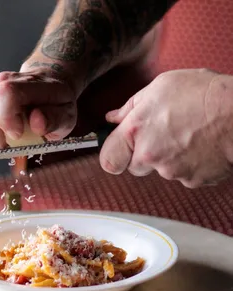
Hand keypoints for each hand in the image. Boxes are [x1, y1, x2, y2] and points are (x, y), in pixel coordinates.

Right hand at [0, 65, 76, 149]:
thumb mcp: (67, 114)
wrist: (45, 86)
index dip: (8, 120)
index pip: (6, 94)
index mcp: (26, 83)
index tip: (18, 135)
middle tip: (14, 143)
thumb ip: (54, 119)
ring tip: (9, 140)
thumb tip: (36, 123)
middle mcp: (0, 82)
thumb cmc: (56, 103)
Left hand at [100, 69, 232, 187]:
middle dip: (143, 154)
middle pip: (134, 167)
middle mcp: (150, 155)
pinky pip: (182, 174)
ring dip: (167, 157)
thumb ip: (130, 107)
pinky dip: (187, 163)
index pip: (108, 160)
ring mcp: (171, 171)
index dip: (113, 155)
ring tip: (185, 134)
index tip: (119, 150)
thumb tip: (113, 118)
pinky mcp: (192, 180)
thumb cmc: (203, 95)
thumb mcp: (159, 88)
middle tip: (161, 135)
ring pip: (160, 169)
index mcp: (136, 131)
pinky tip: (197, 145)